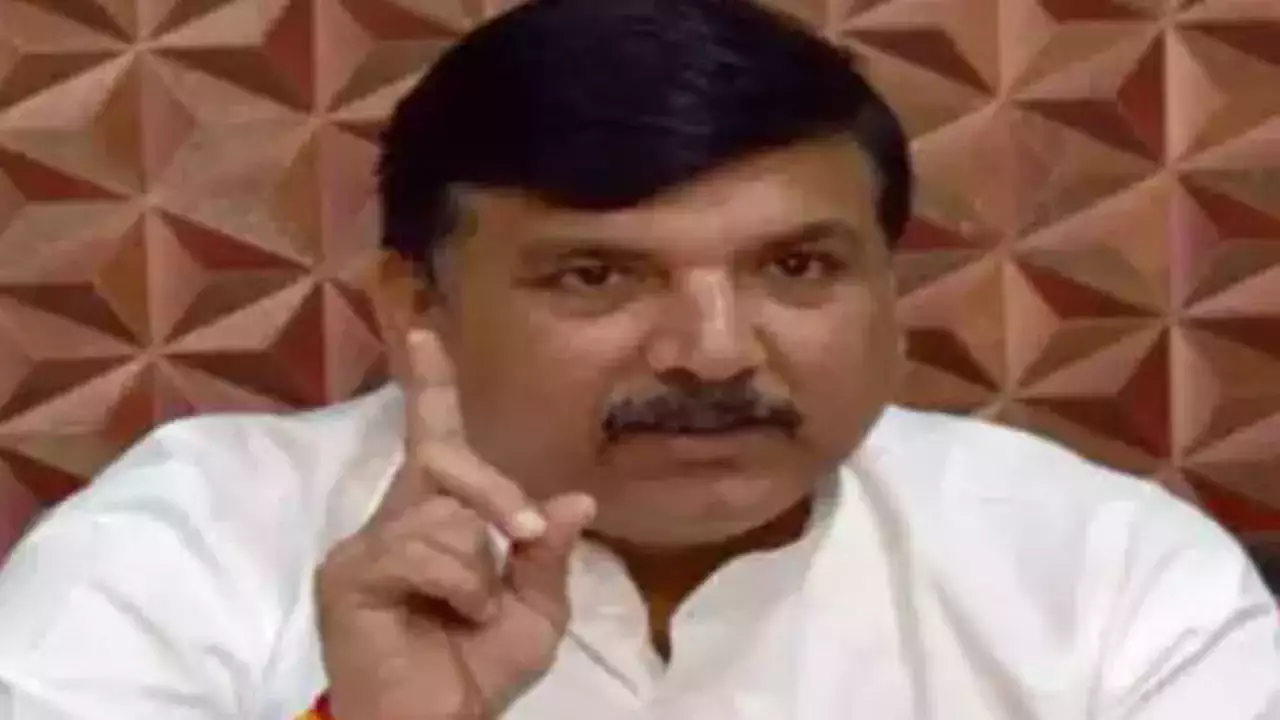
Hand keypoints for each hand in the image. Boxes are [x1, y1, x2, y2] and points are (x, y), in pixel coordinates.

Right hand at [315, 328, 595, 719]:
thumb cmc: (478, 671)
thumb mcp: (536, 611)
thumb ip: (547, 555)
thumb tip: (572, 502)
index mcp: (435, 519)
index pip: (432, 440)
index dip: (430, 388)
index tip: (424, 335)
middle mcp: (394, 519)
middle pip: (445, 456)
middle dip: (494, 491)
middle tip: (521, 533)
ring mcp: (365, 545)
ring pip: (442, 511)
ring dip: (480, 569)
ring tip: (471, 613)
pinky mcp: (349, 574)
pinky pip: (421, 547)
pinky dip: (459, 585)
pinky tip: (455, 616)